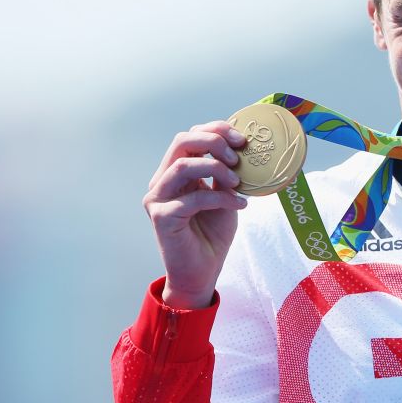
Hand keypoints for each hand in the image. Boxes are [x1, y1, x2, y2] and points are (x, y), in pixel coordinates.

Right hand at [143, 121, 249, 308]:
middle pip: (182, 142)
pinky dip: (220, 198)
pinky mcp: (162, 218)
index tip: (243, 139)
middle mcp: (162, 180)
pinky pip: (192, 198)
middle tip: (238, 157)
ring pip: (183, 166)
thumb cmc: (212, 234)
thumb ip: (226, 173)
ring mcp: (158, 198)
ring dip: (216, 168)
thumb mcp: (224, 195)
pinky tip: (239, 205)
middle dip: (214, 142)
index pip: (190, 137)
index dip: (216, 130)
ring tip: (238, 182)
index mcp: (176, 171)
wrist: (202, 272)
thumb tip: (243, 149)